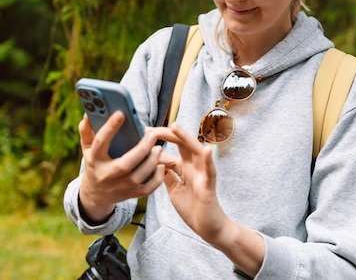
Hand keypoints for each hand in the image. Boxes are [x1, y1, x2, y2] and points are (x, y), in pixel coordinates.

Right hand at [78, 111, 165, 222]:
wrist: (95, 194)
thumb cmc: (95, 164)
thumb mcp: (87, 149)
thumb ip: (86, 132)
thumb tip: (87, 115)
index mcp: (94, 160)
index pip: (100, 142)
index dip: (110, 127)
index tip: (121, 113)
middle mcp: (105, 175)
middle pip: (124, 164)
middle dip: (141, 149)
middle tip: (153, 135)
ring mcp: (118, 187)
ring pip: (137, 177)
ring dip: (151, 162)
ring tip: (158, 148)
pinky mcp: (129, 194)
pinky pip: (146, 189)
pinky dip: (156, 178)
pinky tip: (161, 165)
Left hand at [158, 124, 228, 243]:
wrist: (209, 228)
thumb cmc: (193, 208)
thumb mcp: (174, 189)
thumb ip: (167, 175)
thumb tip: (156, 162)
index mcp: (186, 169)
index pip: (173, 151)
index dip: (160, 143)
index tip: (145, 132)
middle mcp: (195, 168)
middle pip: (183, 145)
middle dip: (168, 135)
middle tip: (151, 129)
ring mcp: (202, 176)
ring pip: (196, 152)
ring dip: (186, 139)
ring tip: (175, 127)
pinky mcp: (208, 187)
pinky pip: (210, 172)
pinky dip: (209, 161)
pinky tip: (207, 150)